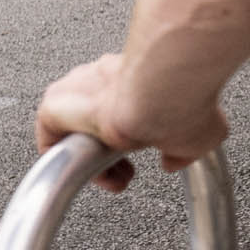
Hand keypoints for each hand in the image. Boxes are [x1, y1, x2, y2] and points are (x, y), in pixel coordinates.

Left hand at [35, 52, 226, 192]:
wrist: (160, 93)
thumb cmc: (182, 101)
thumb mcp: (200, 133)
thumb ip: (184, 148)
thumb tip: (175, 159)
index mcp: (139, 75)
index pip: (124, 107)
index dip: (134, 137)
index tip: (145, 152)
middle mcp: (104, 77)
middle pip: (97, 121)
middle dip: (111, 149)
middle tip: (126, 171)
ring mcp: (78, 87)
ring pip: (75, 129)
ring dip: (91, 153)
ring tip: (109, 174)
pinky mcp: (54, 104)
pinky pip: (49, 138)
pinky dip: (64, 159)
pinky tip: (85, 172)